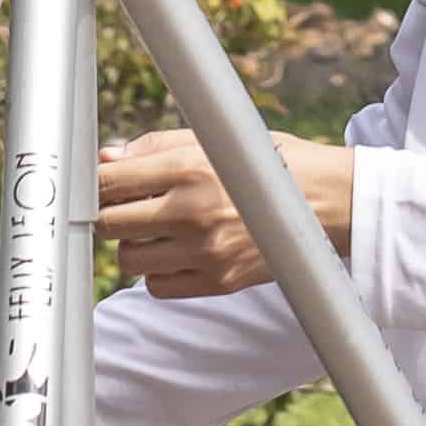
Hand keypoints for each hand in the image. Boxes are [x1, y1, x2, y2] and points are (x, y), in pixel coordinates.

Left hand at [96, 129, 350, 294]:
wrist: (331, 203)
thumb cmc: (270, 163)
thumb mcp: (215, 140)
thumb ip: (156, 147)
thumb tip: (105, 160)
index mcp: (190, 168)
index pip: (109, 182)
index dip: (94, 184)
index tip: (97, 185)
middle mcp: (193, 212)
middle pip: (110, 223)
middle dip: (112, 213)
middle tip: (129, 205)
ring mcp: (205, 251)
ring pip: (127, 258)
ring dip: (134, 243)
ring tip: (159, 227)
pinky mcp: (217, 280)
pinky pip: (156, 285)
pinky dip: (158, 270)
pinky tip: (179, 250)